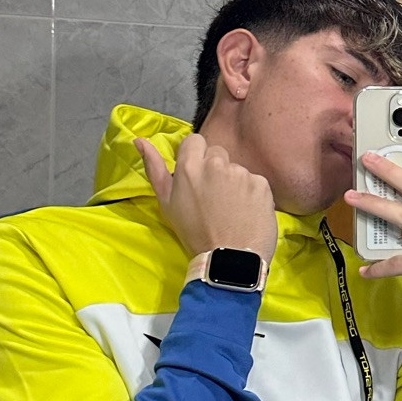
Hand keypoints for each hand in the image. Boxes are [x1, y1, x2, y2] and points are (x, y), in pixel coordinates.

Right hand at [138, 134, 277, 266]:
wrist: (229, 260)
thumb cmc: (193, 233)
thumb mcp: (166, 202)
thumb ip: (154, 167)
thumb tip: (139, 140)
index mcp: (190, 166)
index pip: (195, 140)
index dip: (196, 157)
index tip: (197, 177)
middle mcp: (216, 163)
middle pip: (217, 154)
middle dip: (215, 170)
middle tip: (213, 197)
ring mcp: (242, 173)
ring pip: (237, 169)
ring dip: (234, 183)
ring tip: (230, 209)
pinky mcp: (262, 184)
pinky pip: (255, 182)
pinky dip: (252, 195)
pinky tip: (246, 213)